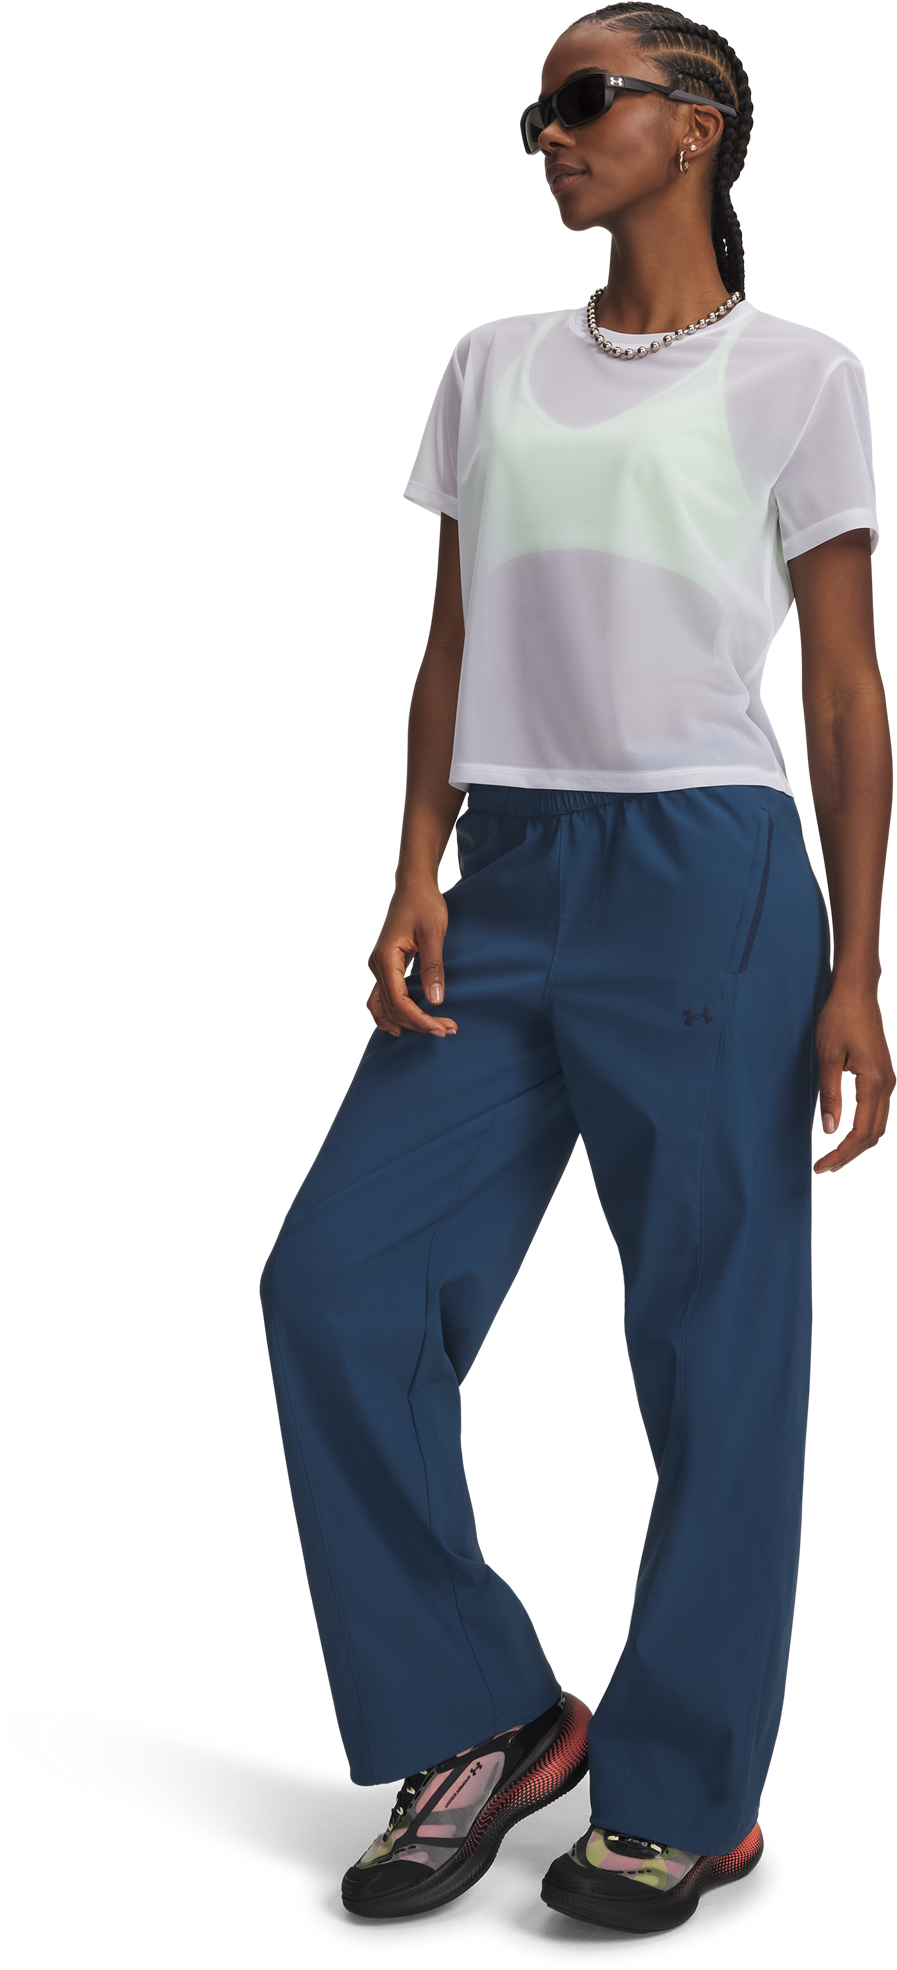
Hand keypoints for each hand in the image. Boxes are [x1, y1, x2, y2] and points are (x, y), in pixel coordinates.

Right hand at [367, 877, 458, 1038]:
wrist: (414, 885)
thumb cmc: (425, 904)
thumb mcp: (434, 933)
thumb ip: (433, 967)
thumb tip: (436, 1001)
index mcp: (385, 958)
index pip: (399, 1001)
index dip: (419, 1019)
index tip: (441, 1028)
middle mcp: (377, 965)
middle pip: (391, 1008)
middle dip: (417, 1023)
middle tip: (448, 1029)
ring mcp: (379, 966)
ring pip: (384, 1007)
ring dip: (406, 1021)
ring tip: (433, 1029)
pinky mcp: (386, 966)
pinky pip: (384, 997)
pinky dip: (395, 1012)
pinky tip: (410, 1022)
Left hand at [814, 983, 894, 1172]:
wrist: (857, 992)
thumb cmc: (839, 1019)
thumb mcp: (827, 1057)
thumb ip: (829, 1095)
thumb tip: (829, 1130)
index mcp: (874, 1083)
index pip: (860, 1133)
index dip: (841, 1154)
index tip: (821, 1166)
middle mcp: (888, 1085)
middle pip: (874, 1135)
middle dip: (850, 1155)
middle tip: (824, 1167)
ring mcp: (889, 1079)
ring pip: (879, 1125)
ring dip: (858, 1143)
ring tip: (834, 1156)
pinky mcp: (884, 1074)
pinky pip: (879, 1111)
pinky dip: (865, 1128)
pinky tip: (847, 1132)